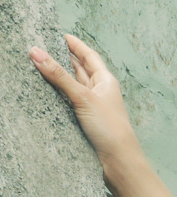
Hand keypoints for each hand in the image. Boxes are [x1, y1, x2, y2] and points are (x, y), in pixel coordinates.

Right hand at [29, 35, 140, 181]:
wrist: (119, 161)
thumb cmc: (110, 128)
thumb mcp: (83, 97)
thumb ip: (59, 76)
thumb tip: (36, 53)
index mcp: (106, 81)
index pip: (89, 56)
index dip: (75, 45)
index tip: (60, 34)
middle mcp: (101, 91)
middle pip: (80, 69)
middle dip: (64, 58)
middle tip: (44, 47)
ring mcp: (94, 107)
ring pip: (74, 86)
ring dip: (60, 76)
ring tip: (41, 65)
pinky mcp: (87, 121)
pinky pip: (70, 102)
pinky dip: (60, 95)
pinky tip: (48, 92)